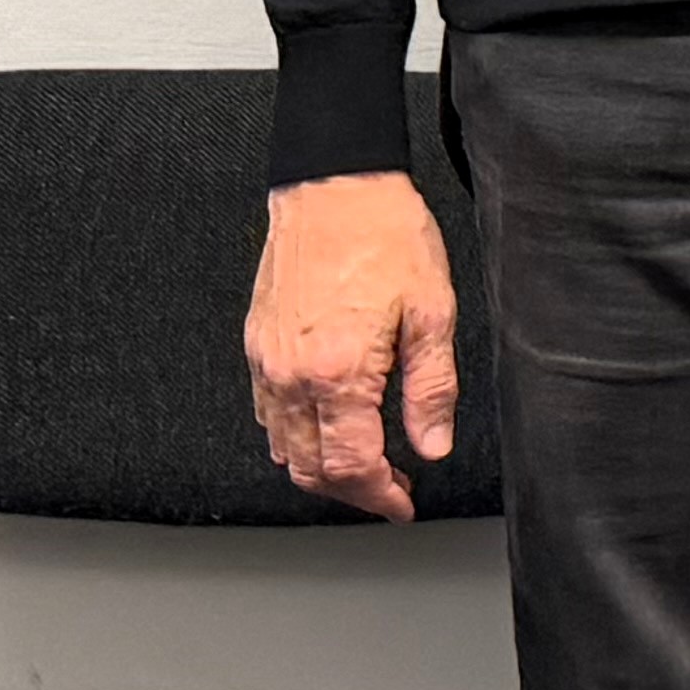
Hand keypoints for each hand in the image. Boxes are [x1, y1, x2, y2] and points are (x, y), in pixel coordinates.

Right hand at [246, 170, 459, 521]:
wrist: (335, 186)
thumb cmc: (385, 235)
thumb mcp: (433, 311)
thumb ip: (431, 388)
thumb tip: (432, 444)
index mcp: (338, 372)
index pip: (352, 466)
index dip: (380, 496)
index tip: (402, 504)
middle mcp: (291, 375)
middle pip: (311, 469)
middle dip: (352, 492)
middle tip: (391, 490)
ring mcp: (266, 363)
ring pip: (283, 449)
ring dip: (322, 469)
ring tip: (366, 466)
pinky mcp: (256, 346)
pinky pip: (267, 415)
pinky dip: (295, 438)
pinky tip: (327, 430)